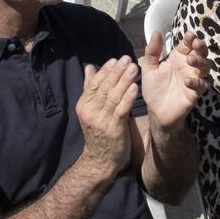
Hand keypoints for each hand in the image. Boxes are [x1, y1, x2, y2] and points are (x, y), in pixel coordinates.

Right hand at [76, 57, 138, 178]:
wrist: (101, 160)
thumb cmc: (98, 132)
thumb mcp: (91, 110)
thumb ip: (90, 88)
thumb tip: (89, 67)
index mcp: (84, 105)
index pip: (94, 84)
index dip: (105, 71)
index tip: (115, 59)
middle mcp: (90, 112)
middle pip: (104, 88)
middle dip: (117, 72)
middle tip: (127, 59)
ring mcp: (101, 121)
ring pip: (113, 96)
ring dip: (124, 81)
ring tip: (134, 68)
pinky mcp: (113, 129)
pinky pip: (121, 110)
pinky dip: (128, 98)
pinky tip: (135, 87)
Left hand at [140, 30, 208, 128]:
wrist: (156, 112)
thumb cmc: (154, 89)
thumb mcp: (148, 69)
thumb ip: (152, 52)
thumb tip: (156, 32)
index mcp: (177, 58)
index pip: (187, 44)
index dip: (190, 38)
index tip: (189, 34)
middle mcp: (187, 66)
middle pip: (201, 52)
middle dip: (201, 46)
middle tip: (196, 43)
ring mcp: (193, 79)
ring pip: (205, 66)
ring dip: (200, 61)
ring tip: (190, 60)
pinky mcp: (195, 93)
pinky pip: (201, 86)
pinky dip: (196, 82)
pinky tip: (187, 81)